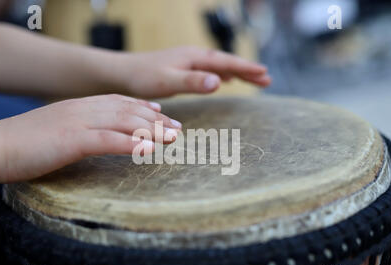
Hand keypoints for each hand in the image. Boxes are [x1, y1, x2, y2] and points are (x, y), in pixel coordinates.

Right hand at [0, 94, 179, 185]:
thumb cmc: (24, 142)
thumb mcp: (57, 129)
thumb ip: (79, 129)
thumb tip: (95, 137)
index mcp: (79, 106)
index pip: (118, 102)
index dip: (143, 107)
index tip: (162, 112)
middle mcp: (83, 110)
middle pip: (128, 111)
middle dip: (156, 119)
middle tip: (177, 128)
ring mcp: (78, 123)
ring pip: (124, 123)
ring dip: (151, 130)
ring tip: (172, 138)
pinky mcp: (72, 140)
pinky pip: (108, 140)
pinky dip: (131, 144)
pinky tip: (149, 150)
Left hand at [121, 46, 270, 98]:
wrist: (123, 73)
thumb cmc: (143, 78)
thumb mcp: (168, 81)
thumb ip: (193, 82)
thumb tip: (220, 81)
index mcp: (193, 57)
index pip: (226, 62)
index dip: (246, 68)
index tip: (265, 74)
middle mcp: (193, 56)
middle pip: (227, 62)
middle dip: (247, 70)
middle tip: (267, 80)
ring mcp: (188, 61)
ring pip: (219, 66)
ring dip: (237, 72)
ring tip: (254, 79)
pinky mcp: (182, 68)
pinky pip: (209, 69)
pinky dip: (222, 74)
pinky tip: (225, 80)